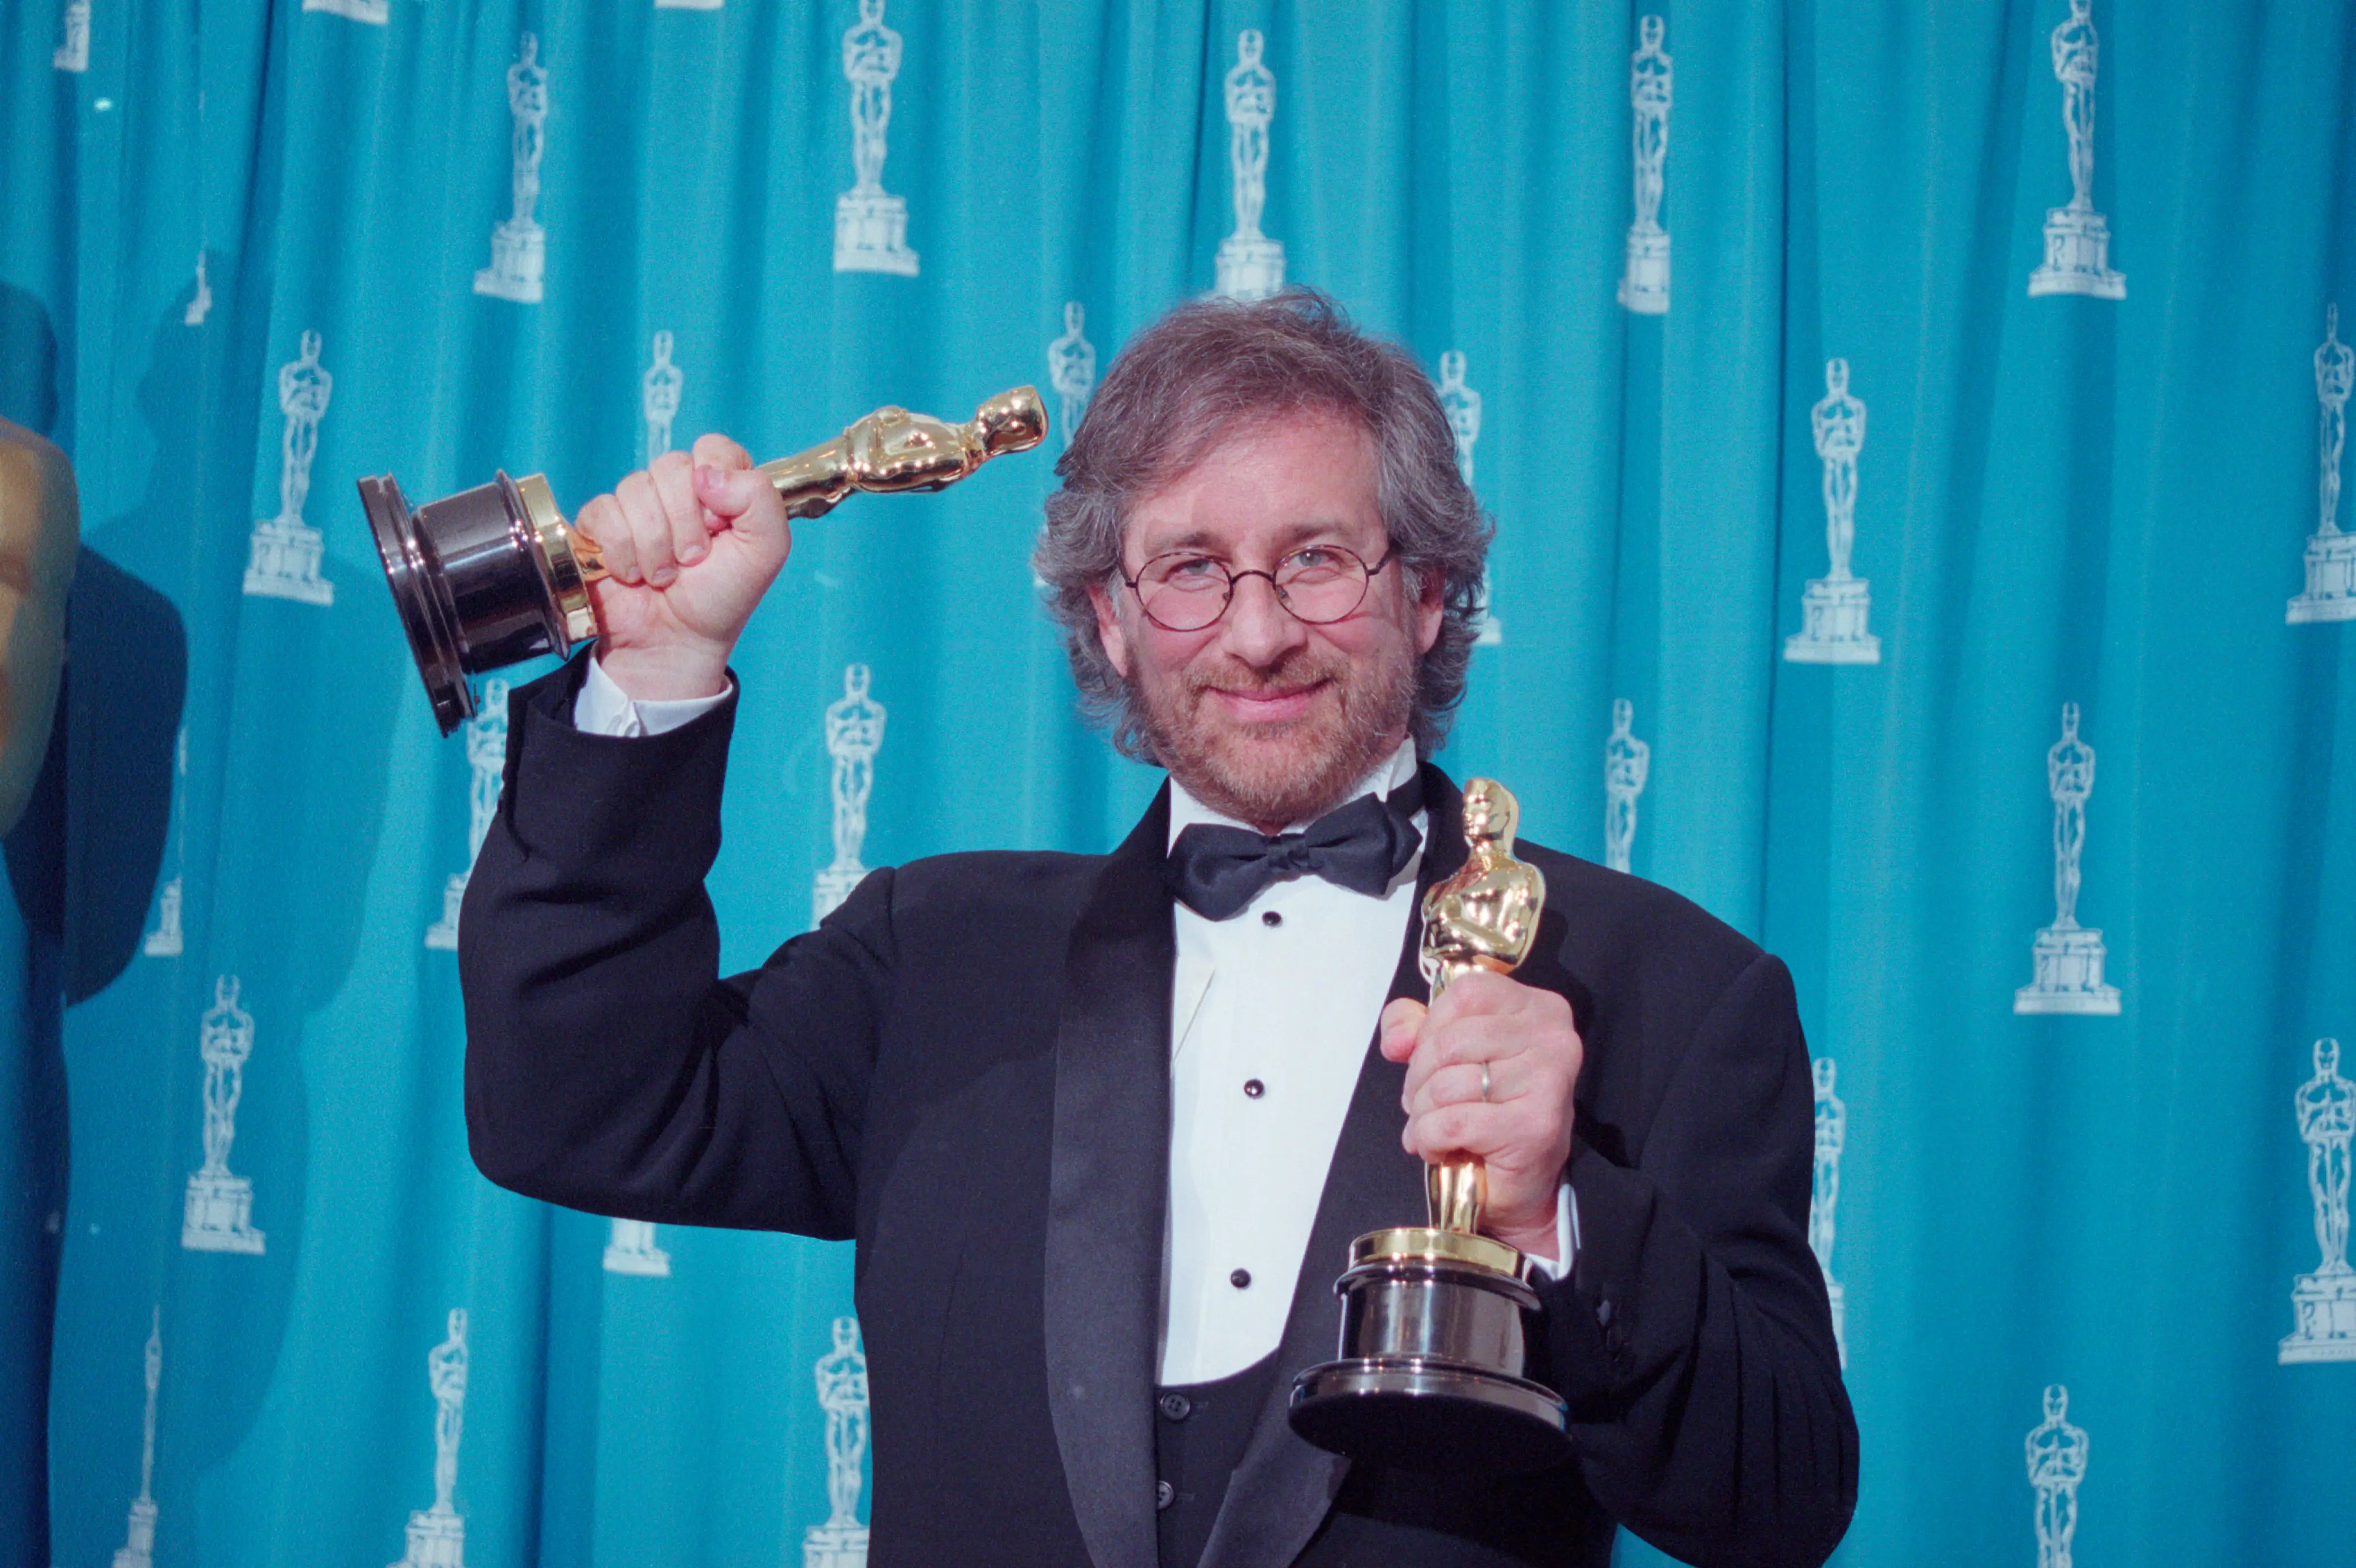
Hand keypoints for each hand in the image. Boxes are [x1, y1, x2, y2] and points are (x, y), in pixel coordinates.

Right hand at [573, 433, 791, 699]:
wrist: (675, 642)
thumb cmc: (721, 597)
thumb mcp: (766, 551)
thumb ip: (759, 498)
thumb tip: (706, 473)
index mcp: (721, 485)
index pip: (714, 449)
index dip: (717, 486)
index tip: (721, 526)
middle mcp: (679, 489)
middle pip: (672, 466)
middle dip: (685, 523)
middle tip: (693, 559)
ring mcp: (637, 504)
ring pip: (635, 488)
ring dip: (654, 544)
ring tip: (665, 574)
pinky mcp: (601, 523)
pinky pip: (602, 511)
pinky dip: (621, 552)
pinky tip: (633, 573)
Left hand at [1380, 971, 1581, 1259]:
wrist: (1522, 1183)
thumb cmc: (1490, 1110)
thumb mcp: (1448, 1053)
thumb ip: (1413, 1027)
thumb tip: (1397, 1041)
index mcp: (1539, 1007)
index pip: (1466, 993)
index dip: (1430, 1028)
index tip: (1427, 1060)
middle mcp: (1554, 1038)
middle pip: (1449, 1042)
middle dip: (1418, 1078)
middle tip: (1421, 1104)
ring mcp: (1549, 1081)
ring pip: (1446, 1085)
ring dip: (1422, 1114)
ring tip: (1431, 1128)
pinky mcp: (1534, 1126)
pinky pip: (1451, 1122)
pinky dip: (1429, 1139)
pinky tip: (1439, 1148)